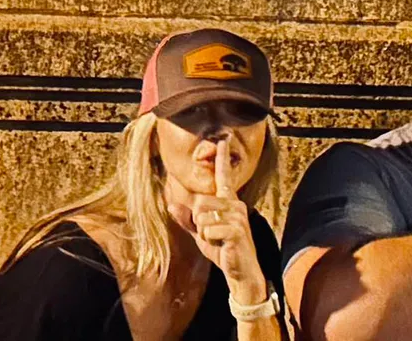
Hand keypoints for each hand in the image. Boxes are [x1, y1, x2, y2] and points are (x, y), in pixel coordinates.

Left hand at [169, 138, 266, 303]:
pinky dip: (209, 241)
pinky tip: (222, 247)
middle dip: (198, 221)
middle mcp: (236, 205)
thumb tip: (171, 204)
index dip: (222, 158)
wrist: (241, 271)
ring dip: (204, 233)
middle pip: (200, 202)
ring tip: (218, 241)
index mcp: (229, 202)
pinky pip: (208, 230)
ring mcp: (238, 217)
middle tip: (212, 234)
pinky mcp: (236, 231)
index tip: (223, 140)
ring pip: (202, 216)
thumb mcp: (202, 234)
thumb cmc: (224, 250)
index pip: (224, 177)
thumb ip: (187, 219)